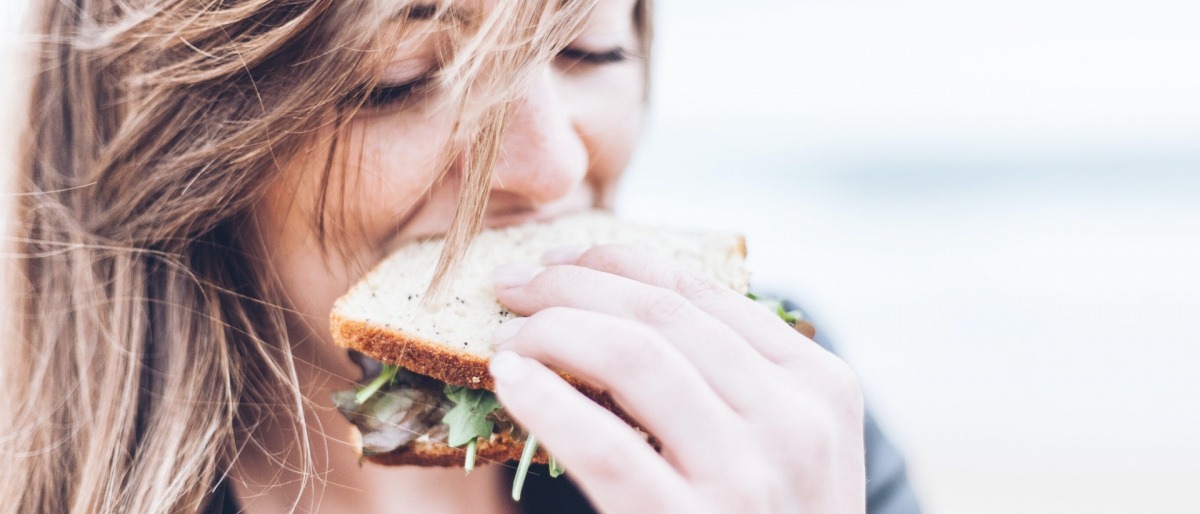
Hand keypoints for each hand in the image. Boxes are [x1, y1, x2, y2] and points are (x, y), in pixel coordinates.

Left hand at [487, 245, 865, 512]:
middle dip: (571, 286)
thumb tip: (619, 305)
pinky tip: (510, 380)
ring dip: (552, 331)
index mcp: (820, 384)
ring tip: (507, 336)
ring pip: (633, 358)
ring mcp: (748, 476)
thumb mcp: (787, 447)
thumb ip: (734, 380)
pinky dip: (548, 401)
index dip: (617, 262)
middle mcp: (794, 421)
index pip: (702, 292)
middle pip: (661, 315)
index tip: (559, 261)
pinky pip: (606, 446)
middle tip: (512, 286)